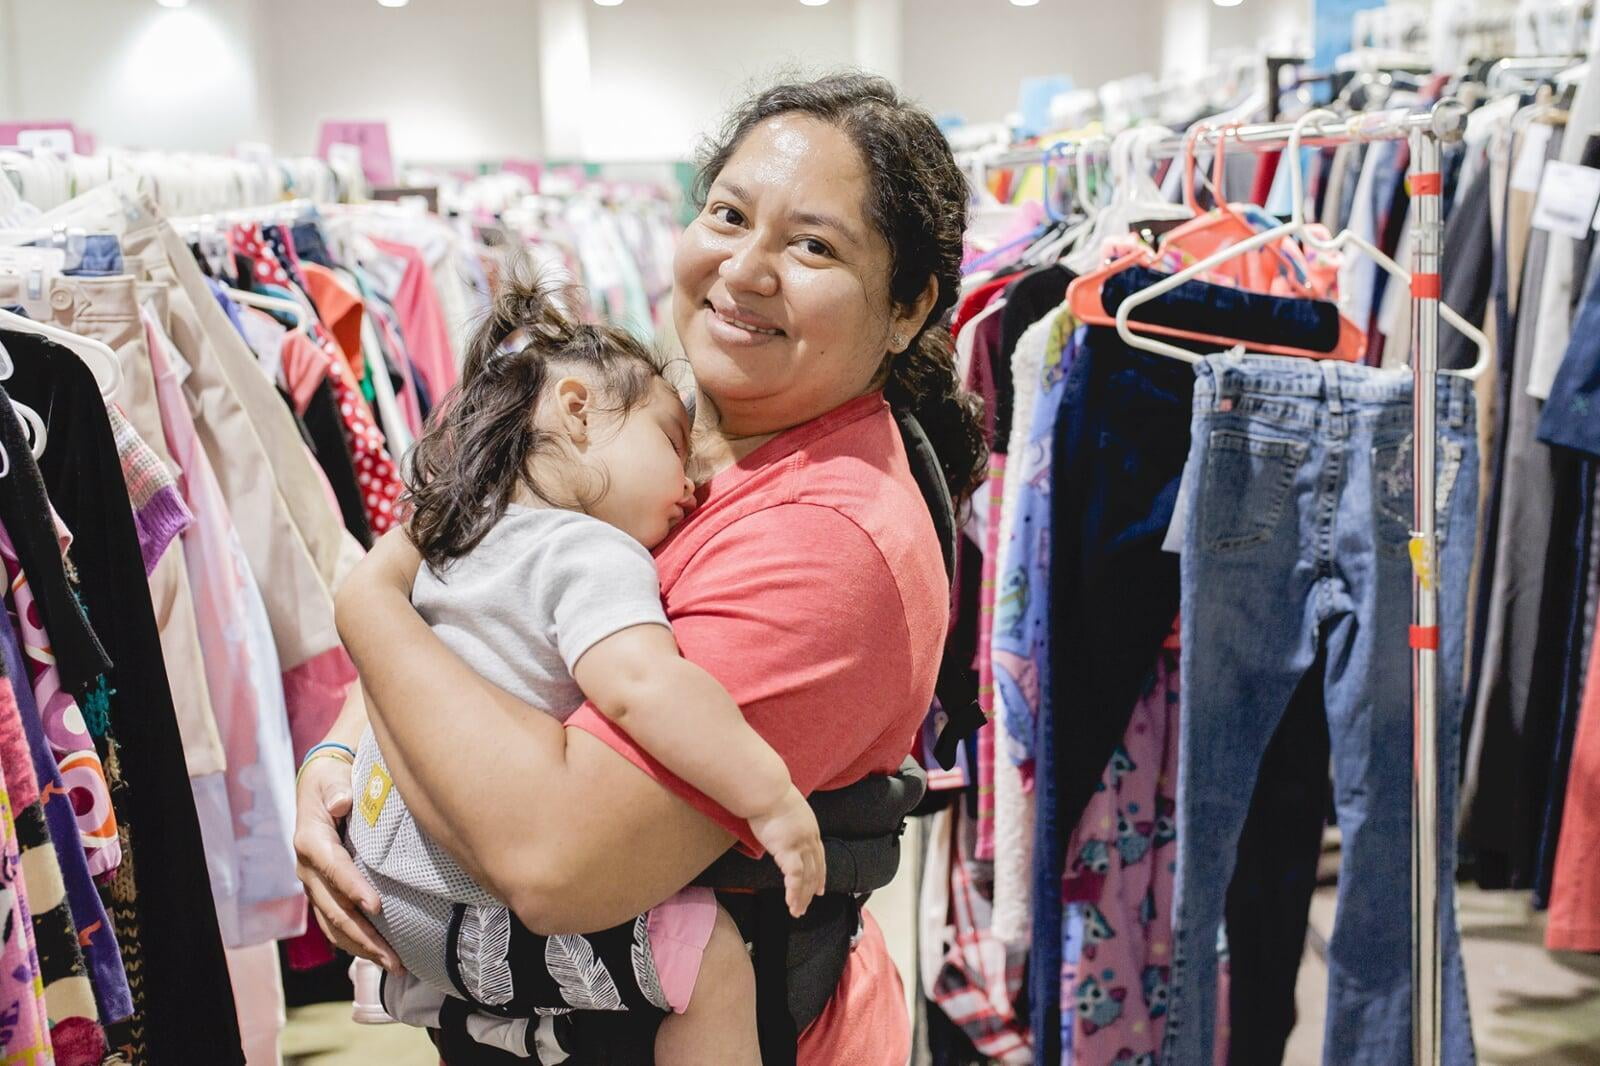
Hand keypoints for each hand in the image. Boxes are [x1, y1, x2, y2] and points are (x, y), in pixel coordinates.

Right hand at [293, 753, 403, 973]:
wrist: (319, 786)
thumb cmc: (332, 780)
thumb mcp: (332, 777)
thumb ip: (337, 789)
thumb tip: (342, 802)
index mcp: (311, 840)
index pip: (332, 868)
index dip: (352, 888)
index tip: (376, 906)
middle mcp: (308, 869)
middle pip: (333, 908)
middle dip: (363, 934)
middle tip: (393, 955)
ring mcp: (314, 885)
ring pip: (334, 924)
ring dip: (361, 947)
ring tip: (392, 964)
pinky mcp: (324, 893)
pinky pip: (335, 924)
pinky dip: (355, 942)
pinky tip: (378, 956)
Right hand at [747, 786, 825, 917]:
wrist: (767, 789)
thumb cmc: (770, 794)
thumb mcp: (785, 809)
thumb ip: (787, 822)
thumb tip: (779, 827)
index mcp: (811, 828)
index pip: (819, 857)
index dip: (821, 875)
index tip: (821, 889)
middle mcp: (810, 838)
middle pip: (815, 870)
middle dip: (812, 891)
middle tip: (807, 906)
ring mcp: (801, 845)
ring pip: (807, 878)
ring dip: (801, 897)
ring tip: (797, 912)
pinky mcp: (788, 850)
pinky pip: (795, 877)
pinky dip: (793, 892)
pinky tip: (790, 903)